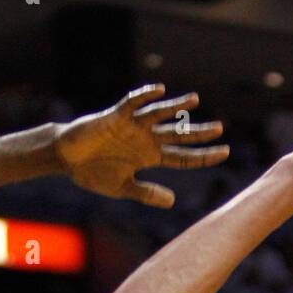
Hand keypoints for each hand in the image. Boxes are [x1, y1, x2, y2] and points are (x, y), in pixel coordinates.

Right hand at [54, 85, 228, 207]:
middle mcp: (145, 140)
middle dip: (198, 133)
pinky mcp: (116, 116)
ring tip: (195, 101)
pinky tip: (160, 91)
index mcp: (149, 157)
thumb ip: (147, 193)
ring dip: (176, 108)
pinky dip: (145, 97)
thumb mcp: (123, 188)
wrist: (67, 158)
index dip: (203, 156)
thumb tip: (173, 202)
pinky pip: (133, 104)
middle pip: (178, 135)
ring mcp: (132, 127)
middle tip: (220, 128)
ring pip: (159, 115)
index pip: (182, 157)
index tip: (224, 153)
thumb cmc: (93, 172)